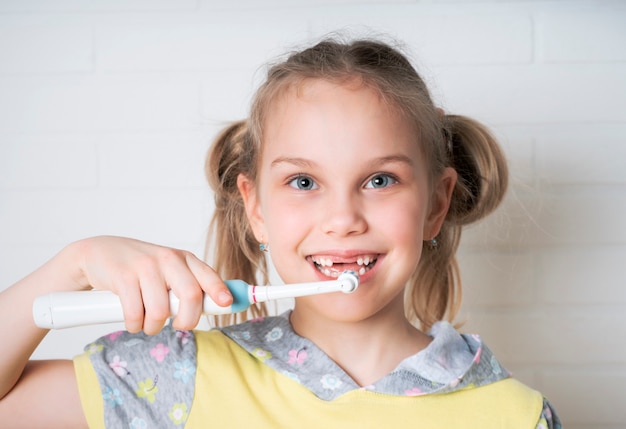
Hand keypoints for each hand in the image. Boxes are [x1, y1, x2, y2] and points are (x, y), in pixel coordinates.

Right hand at [70, 236, 231, 333]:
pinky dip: (134, 325)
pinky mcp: (123, 276)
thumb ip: (189, 285)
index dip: (219, 291)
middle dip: (187, 320)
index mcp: (183, 259)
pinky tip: (132, 320)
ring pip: (161, 311)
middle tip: (178, 326)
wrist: (98, 255)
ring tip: (147, 324)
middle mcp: (168, 259)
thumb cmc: (139, 269)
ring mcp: (145, 266)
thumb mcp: (167, 271)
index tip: (227, 304)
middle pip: (191, 296)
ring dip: (153, 327)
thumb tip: (219, 305)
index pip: (208, 275)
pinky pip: (135, 313)